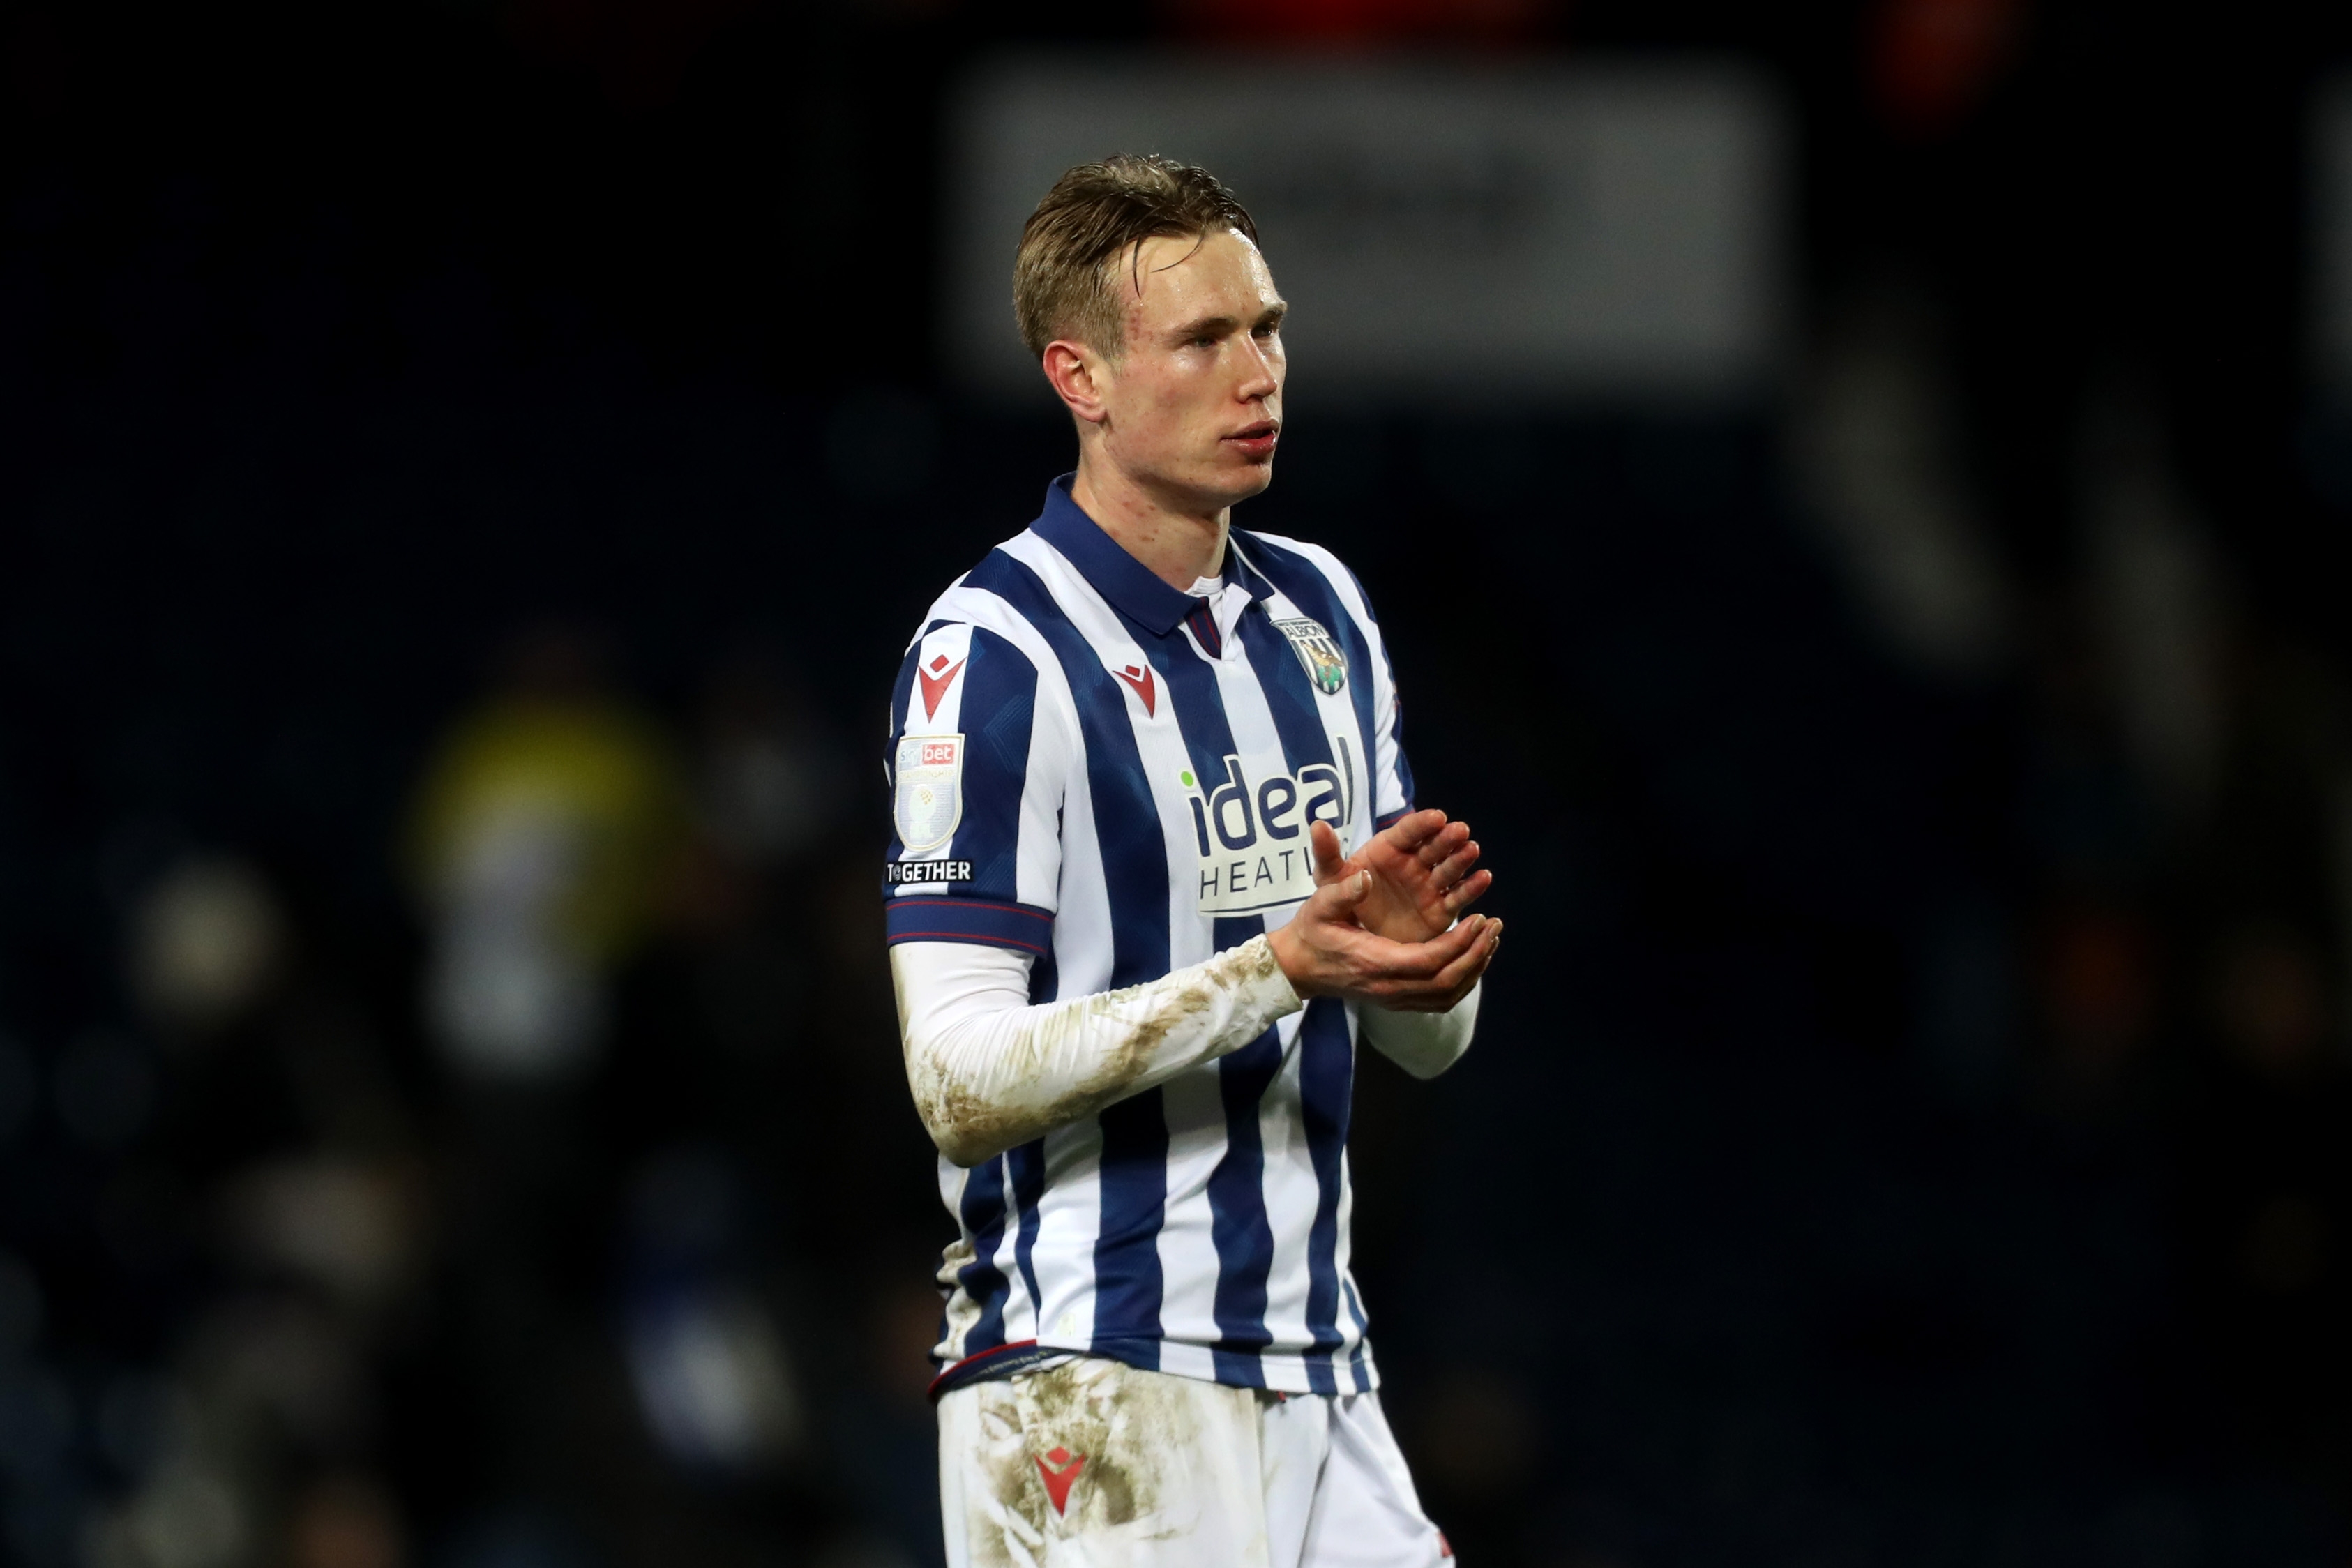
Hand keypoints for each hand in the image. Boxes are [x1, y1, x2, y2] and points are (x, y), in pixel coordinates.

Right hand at [1266, 850, 1499, 1012]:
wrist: (1298, 967)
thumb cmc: (1311, 932)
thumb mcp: (1319, 905)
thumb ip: (1342, 891)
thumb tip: (1366, 876)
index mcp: (1374, 963)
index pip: (1428, 961)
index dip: (1458, 943)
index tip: (1478, 918)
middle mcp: (1389, 988)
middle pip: (1445, 982)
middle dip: (1475, 954)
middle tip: (1494, 925)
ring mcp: (1394, 998)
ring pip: (1446, 995)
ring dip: (1474, 969)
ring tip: (1490, 939)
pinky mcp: (1398, 1000)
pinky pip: (1439, 1000)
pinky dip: (1463, 982)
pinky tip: (1473, 958)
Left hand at [1320, 810, 1490, 943]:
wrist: (1350, 940)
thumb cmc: (1340, 901)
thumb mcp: (1329, 878)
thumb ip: (1326, 854)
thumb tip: (1317, 825)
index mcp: (1388, 849)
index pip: (1407, 832)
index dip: (1422, 824)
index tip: (1437, 817)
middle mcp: (1413, 863)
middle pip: (1434, 846)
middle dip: (1447, 838)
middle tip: (1460, 831)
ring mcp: (1429, 885)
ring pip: (1449, 869)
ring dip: (1462, 859)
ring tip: (1472, 850)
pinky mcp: (1440, 909)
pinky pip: (1458, 897)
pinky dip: (1472, 887)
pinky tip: (1483, 878)